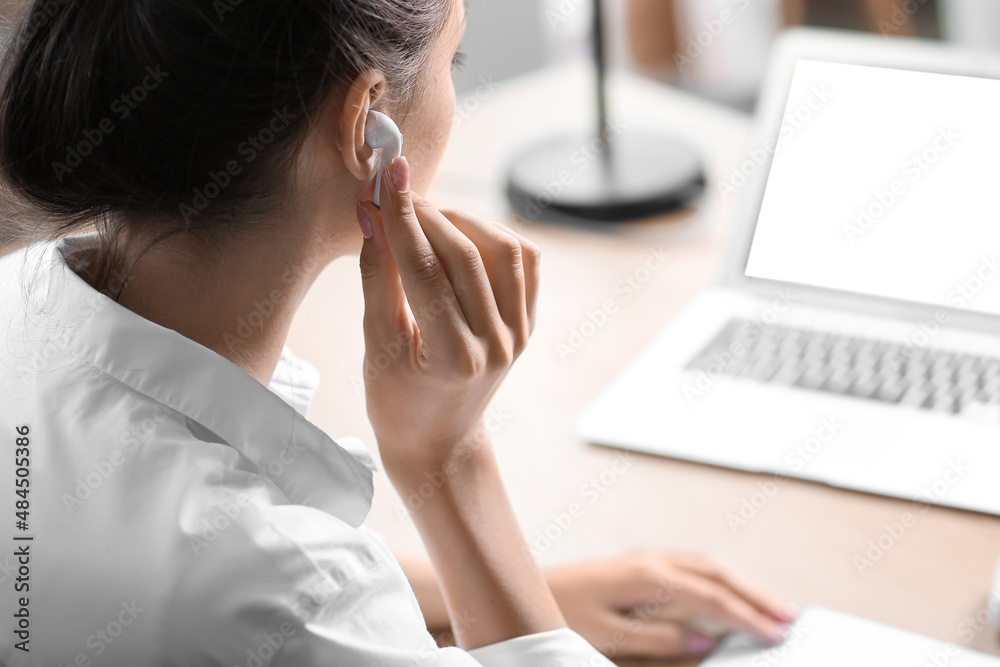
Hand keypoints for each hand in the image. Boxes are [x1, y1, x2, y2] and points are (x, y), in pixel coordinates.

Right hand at [357, 156, 539, 477]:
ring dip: (462, 222)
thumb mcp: (374, 343)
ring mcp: (518, 336)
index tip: (387, 177)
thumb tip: (372, 214)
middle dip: (426, 214)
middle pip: (464, 256)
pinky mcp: (527, 326)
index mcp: (451, 358)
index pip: (425, 270)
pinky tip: (463, 237)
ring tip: (427, 220)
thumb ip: (377, 276)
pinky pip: (523, 264)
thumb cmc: (396, 399)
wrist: (438, 440)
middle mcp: (494, 345)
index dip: (403, 218)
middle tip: (396, 192)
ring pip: (502, 251)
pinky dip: (495, 238)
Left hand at [545, 552, 797, 658]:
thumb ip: (658, 639)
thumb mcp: (607, 636)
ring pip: (705, 565)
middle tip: (791, 617)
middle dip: (755, 594)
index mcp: (647, 576)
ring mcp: (643, 559)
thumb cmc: (558, 614)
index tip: (778, 633)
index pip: (711, 597)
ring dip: (738, 583)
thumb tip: (704, 641)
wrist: (520, 589)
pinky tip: (724, 594)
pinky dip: (715, 579)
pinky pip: (688, 567)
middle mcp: (650, 561)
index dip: (748, 617)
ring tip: (769, 606)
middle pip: (716, 573)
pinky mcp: (636, 566)